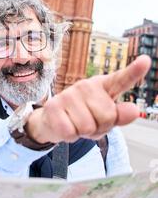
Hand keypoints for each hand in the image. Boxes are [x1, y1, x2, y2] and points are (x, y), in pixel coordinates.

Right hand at [26, 55, 150, 143]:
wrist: (51, 122)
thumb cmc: (82, 117)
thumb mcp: (104, 119)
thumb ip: (121, 115)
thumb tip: (134, 110)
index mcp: (102, 86)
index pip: (121, 79)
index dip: (134, 71)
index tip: (146, 61)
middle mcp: (86, 86)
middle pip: (107, 116)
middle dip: (99, 128)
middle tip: (88, 123)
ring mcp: (69, 94)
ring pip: (88, 127)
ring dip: (82, 133)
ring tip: (75, 124)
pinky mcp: (54, 107)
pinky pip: (71, 132)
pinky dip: (69, 136)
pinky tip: (64, 126)